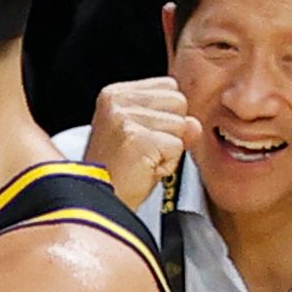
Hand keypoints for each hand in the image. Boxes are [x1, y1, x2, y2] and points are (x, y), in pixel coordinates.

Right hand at [86, 75, 202, 210]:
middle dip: (171, 131)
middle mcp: (117, 101)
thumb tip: (194, 123)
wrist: (97, 205)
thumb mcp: (145, 138)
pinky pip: (177, 146)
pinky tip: (145, 169)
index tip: (145, 136)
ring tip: (144, 160)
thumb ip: (172, 123)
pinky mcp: (136, 138)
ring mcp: (125, 118)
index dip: (167, 115)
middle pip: (178, 101)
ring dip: (170, 149)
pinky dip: (167, 164)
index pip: (169, 86)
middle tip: (145, 151)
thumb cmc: (117, 174)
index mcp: (115, 94)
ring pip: (181, 124)